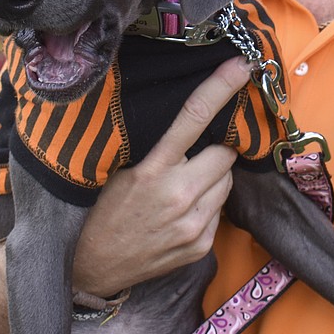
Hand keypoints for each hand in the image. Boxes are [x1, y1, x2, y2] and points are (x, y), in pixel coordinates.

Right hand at [72, 56, 249, 296]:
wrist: (92, 268)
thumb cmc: (102, 210)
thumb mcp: (119, 168)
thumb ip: (156, 147)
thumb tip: (188, 119)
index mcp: (153, 169)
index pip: (194, 117)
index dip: (221, 88)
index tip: (241, 65)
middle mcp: (178, 195)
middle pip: (225, 153)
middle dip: (216, 148)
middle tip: (195, 154)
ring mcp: (193, 224)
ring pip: (227, 181)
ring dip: (215, 176)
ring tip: (186, 183)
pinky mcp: (200, 245)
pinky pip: (221, 210)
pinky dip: (209, 203)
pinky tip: (184, 209)